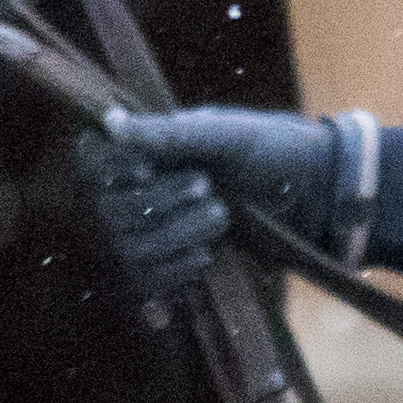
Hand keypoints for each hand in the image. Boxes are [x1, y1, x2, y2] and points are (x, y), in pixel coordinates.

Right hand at [72, 120, 246, 302]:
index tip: (148, 171)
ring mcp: (149, 235)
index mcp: (146, 151)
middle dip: (160, 201)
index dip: (113, 169)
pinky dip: (177, 272)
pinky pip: (150, 283)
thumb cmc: (264, 151)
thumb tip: (110, 120)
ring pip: (132, 249)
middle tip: (208, 185)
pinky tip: (206, 256)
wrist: (306, 195)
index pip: (96, 162)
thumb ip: (171, 132)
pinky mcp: (168, 268)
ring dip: (175, 236)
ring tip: (221, 215)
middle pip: (112, 211)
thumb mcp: (227, 134)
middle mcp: (137, 194)